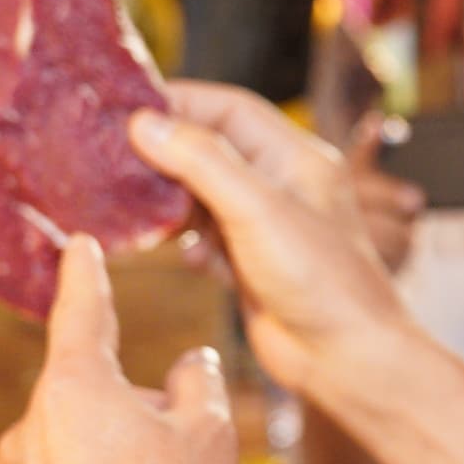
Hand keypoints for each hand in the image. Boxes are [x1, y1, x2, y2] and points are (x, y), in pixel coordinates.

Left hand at [0, 239, 237, 463]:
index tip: (78, 246)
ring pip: (64, 457)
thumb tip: (188, 362)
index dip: (86, 275)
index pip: (83, 312)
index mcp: (75, 389)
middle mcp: (27, 429)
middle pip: (84, 400)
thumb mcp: (208, 441)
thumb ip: (197, 385)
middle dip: (125, 417)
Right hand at [131, 83, 416, 397]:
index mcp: (296, 157)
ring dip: (171, 204)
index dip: (180, 104)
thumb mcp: (258, 209)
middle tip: (116, 159)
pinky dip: (187, 244)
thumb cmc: (321, 279)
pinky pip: (206, 240)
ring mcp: (265, 226)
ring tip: (137, 211)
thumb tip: (147, 124)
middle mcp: (281, 185)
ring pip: (203, 197)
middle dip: (166, 155)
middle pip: (210, 150)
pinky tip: (183, 259)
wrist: (347, 359)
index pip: (229, 110)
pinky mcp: (250, 265)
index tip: (129, 110)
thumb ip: (202, 162)